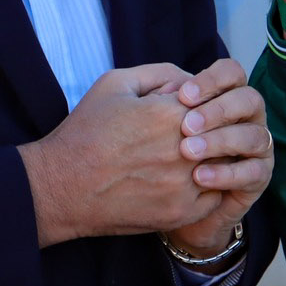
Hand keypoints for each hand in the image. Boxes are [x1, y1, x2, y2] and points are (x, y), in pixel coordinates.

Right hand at [18, 64, 220, 246]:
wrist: (61, 187)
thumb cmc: (86, 131)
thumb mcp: (115, 84)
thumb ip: (161, 73)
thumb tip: (192, 81)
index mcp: (170, 113)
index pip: (215, 100)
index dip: (204, 103)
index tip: (188, 110)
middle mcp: (183, 149)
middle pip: (225, 132)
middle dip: (214, 130)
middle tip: (195, 134)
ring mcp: (184, 184)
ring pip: (224, 164)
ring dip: (214, 158)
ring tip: (193, 156)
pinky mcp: (180, 212)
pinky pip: (215, 194)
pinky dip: (208, 185)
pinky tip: (187, 179)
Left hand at [160, 59, 272, 264]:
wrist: (156, 199)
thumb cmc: (147, 149)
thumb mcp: (141, 112)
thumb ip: (154, 89)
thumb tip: (174, 85)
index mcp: (224, 95)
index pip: (232, 73)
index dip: (212, 81)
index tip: (182, 97)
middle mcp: (245, 117)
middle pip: (250, 100)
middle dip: (219, 110)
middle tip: (186, 126)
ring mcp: (255, 147)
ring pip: (254, 135)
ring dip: (222, 141)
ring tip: (188, 152)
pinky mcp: (256, 178)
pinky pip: (254, 172)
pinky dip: (228, 173)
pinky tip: (199, 177)